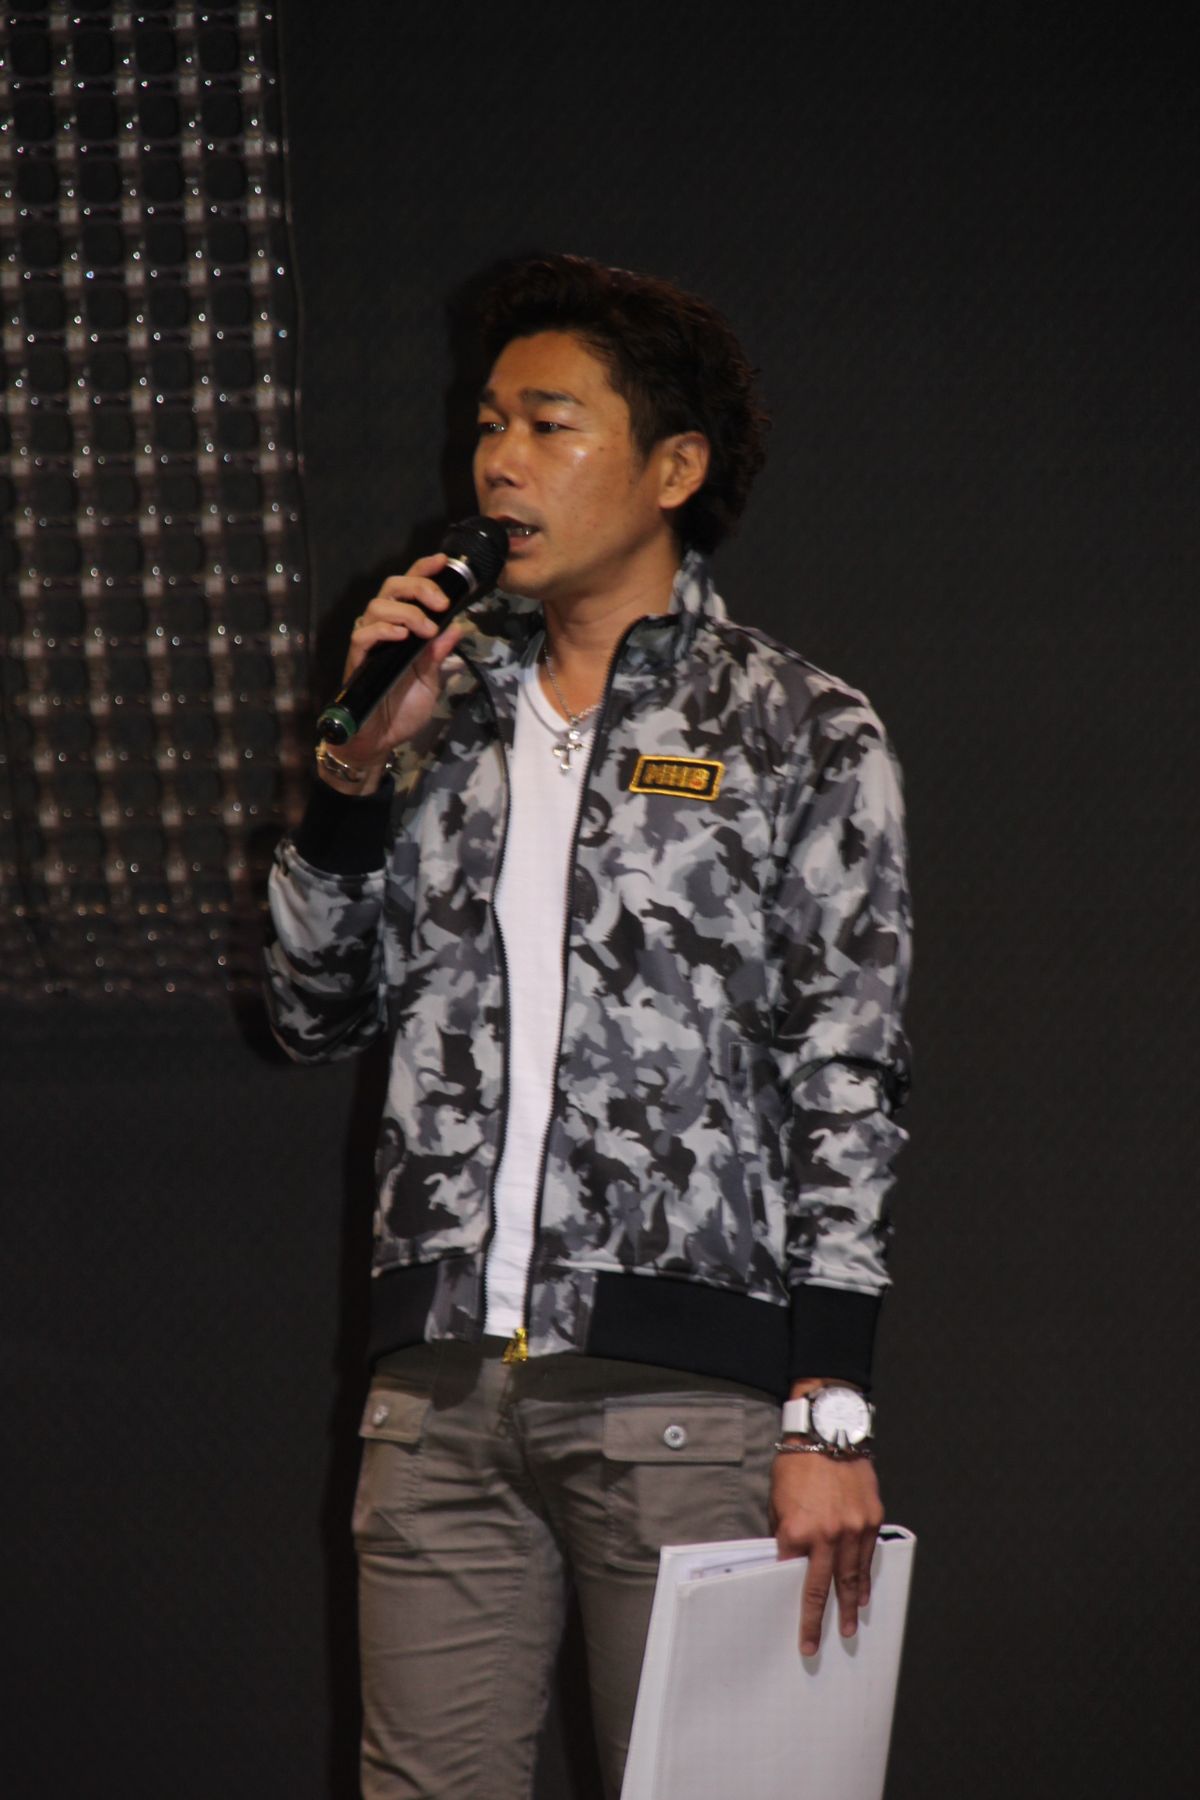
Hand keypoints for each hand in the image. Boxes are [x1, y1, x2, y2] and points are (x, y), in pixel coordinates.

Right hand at [320, 555, 470, 790]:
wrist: (380, 741)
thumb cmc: (402, 710)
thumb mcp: (430, 681)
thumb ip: (439, 654)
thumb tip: (459, 627)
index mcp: (402, 628)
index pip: (408, 589)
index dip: (423, 571)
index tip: (443, 562)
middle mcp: (382, 629)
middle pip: (391, 587)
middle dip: (419, 587)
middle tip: (440, 603)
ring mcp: (368, 644)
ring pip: (377, 606)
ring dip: (406, 611)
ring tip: (426, 629)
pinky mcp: (356, 661)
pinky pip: (364, 635)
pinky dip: (384, 630)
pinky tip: (402, 636)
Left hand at [771, 1450, 883, 1656]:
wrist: (829, 1431)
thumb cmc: (798, 1462)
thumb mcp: (777, 1499)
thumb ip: (785, 1532)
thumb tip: (789, 1559)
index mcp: (797, 1531)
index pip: (792, 1575)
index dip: (793, 1598)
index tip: (794, 1625)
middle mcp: (827, 1535)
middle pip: (823, 1588)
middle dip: (819, 1620)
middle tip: (816, 1644)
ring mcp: (853, 1528)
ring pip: (852, 1576)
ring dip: (850, 1604)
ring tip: (850, 1626)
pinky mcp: (872, 1518)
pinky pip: (869, 1556)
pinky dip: (866, 1576)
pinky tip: (864, 1592)